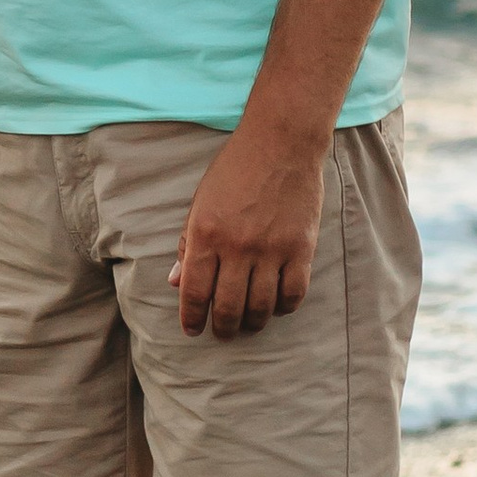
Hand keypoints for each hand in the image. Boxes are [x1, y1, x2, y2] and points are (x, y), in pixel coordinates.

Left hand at [172, 119, 329, 338]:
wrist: (280, 143)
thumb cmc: (234, 171)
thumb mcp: (200, 203)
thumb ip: (187, 244)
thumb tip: (175, 282)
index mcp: (205, 234)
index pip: (194, 292)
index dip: (192, 318)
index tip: (193, 330)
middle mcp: (237, 247)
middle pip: (227, 307)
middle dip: (222, 328)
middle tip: (222, 333)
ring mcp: (271, 250)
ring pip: (261, 307)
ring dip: (252, 323)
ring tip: (248, 324)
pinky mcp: (301, 249)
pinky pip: (292, 294)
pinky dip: (283, 308)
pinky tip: (276, 306)